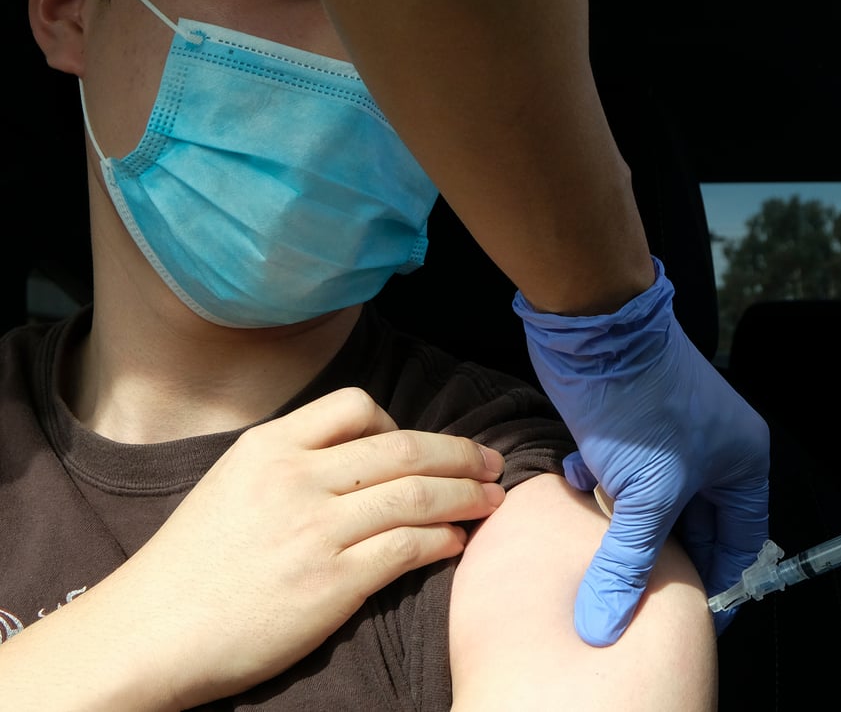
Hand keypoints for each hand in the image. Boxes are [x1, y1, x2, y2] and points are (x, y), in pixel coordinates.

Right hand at [19, 387, 505, 708]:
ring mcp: (315, 531)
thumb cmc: (192, 563)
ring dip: (466, 495)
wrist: (151, 632)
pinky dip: (443, 539)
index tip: (426, 444)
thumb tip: (368, 454)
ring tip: (492, 500)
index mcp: (269, 446)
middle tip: (492, 464)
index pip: (356, 405)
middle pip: (403, 447)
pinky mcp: (331, 584)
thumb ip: (293, 461)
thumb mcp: (232, 483)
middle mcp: (295, 478)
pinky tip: (456, 542)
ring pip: (416, 494)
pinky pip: (407, 548)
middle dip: (459, 454)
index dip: (403, 422)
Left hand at [515, 258, 769, 645]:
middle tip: (628, 590)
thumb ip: (626, 563)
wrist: (594, 326)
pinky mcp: (632, 427)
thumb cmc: (639, 402)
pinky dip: (599, 486)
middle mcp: (714, 451)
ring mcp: (672, 438)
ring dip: (621, 521)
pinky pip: (621, 477)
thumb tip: (606, 624)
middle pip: (692, 528)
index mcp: (741, 464)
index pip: (739, 544)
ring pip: (649, 504)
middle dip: (656, 554)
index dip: (714, 585)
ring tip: (598, 539)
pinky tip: (578, 481)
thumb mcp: (642, 495)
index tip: (688, 621)